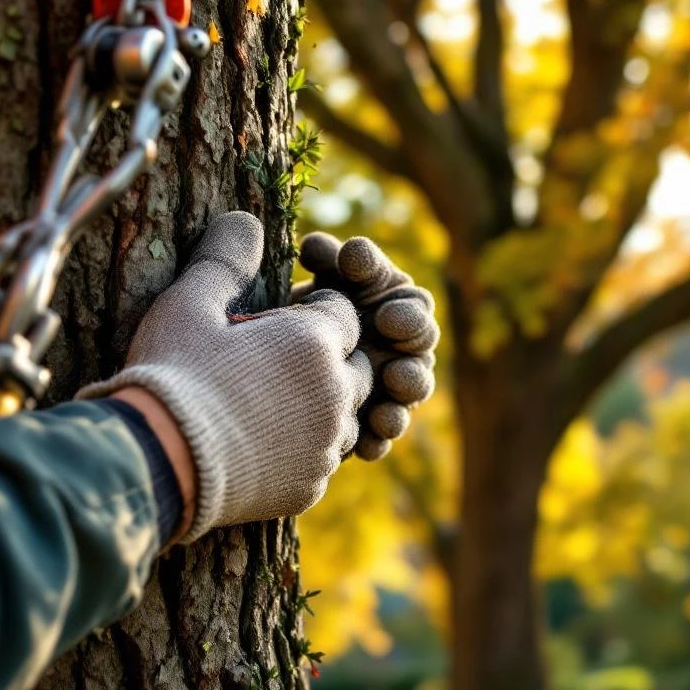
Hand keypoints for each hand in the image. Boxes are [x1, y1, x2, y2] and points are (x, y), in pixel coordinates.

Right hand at [79, 212, 372, 541]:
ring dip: (321, 408)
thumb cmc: (171, 375)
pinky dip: (303, 451)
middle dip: (328, 359)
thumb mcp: (188, 304)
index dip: (313, 312)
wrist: (156, 463)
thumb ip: (224, 260)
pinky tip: (261, 446)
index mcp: (315, 341)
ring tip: (271, 406)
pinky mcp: (311, 487)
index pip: (341, 313)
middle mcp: (335, 393)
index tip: (279, 321)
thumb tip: (243, 221)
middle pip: (356, 366)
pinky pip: (322, 461)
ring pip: (345, 417)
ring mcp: (326, 445)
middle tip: (276, 362)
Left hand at [293, 233, 438, 459]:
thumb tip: (317, 245)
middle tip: (390, 358)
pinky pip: (380, 437)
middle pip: (420, 352)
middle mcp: (401, 347)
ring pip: (406, 395)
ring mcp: (389, 389)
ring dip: (402, 396)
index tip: (386, 317)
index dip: (406, 314)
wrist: (270, 361)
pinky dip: (375, 440)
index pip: (414, 308)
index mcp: (396, 305)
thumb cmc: (306, 305)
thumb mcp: (316, 280)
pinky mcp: (368, 426)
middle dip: (410, 354)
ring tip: (388, 400)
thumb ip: (327, 259)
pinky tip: (363, 444)